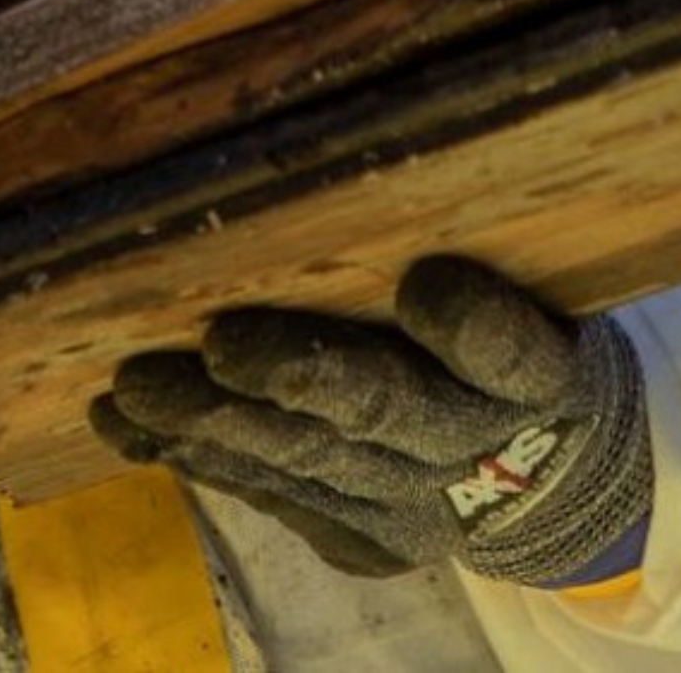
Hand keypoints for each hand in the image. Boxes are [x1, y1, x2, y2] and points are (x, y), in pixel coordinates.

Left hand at [88, 255, 650, 585]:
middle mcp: (481, 445)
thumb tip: (353, 138)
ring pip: (307, 462)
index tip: (425, 281)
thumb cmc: (511, 339)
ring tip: (135, 389)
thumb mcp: (528, 285)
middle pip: (386, 410)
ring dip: (212, 423)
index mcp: (542, 371)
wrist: (548, 482)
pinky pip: (274, 497)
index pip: (512, 349)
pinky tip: (132, 428)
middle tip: (216, 344)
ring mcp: (420, 510)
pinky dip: (202, 456)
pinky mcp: (364, 542)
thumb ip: (461, 239)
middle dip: (296, 379)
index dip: (472, 323)